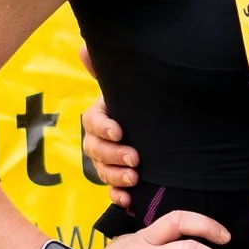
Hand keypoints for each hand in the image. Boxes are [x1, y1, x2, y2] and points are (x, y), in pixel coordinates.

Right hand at [78, 49, 136, 206]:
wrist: (165, 132)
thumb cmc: (143, 106)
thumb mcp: (131, 89)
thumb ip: (108, 71)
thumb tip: (83, 46)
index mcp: (102, 117)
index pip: (93, 122)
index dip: (103, 127)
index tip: (119, 131)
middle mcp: (101, 140)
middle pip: (95, 150)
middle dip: (113, 155)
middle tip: (135, 159)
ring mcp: (109, 162)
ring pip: (102, 172)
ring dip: (115, 177)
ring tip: (134, 179)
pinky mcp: (121, 180)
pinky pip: (112, 192)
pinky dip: (118, 197)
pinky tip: (128, 201)